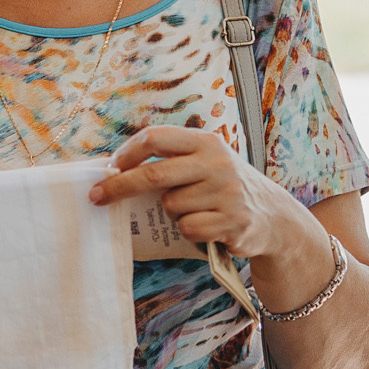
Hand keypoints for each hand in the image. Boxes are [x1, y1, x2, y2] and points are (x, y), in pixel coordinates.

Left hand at [87, 126, 306, 258]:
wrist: (272, 215)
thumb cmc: (223, 187)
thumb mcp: (204, 162)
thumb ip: (169, 160)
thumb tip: (111, 168)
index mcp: (205, 142)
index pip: (156, 137)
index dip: (127, 152)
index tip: (108, 168)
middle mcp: (217, 163)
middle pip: (153, 175)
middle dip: (119, 187)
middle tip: (96, 198)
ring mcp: (226, 192)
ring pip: (171, 206)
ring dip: (172, 214)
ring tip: (194, 210)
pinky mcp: (233, 221)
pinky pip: (188, 228)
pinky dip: (190, 231)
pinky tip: (208, 226)